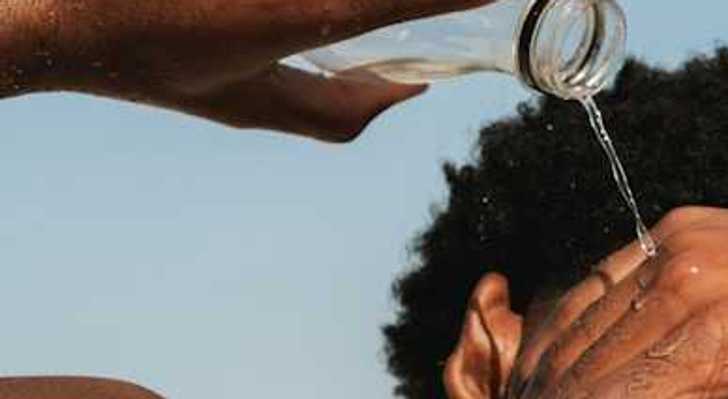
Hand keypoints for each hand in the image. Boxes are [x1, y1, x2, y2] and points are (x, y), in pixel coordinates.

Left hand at [3, 0, 490, 140]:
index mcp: (306, 18)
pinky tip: (335, 19)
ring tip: (388, 21)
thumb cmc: (156, 62)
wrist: (67, 10)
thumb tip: (411, 90)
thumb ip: (337, 111)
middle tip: (468, 6)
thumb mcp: (249, 104)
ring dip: (394, 1)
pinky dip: (356, 1)